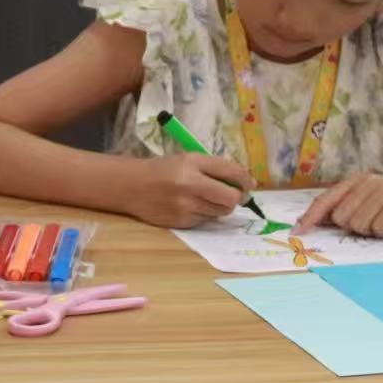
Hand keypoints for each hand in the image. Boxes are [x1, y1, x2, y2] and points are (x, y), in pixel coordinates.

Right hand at [121, 153, 251, 227]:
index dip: (245, 180)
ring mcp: (185, 206)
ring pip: (221, 212)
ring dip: (220, 206)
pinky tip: (192, 206)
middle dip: (236, 197)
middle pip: (230, 198)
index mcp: (192, 163)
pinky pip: (206, 220)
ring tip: (206, 197)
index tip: (249, 184)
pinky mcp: (182, 222)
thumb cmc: (164, 170)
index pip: (230, 172)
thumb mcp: (188, 160)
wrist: (132, 186)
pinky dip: (205, 213)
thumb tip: (247, 182)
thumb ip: (216, 168)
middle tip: (233, 194)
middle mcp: (190, 184)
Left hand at [295, 173, 382, 236]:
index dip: (311, 217)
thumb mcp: (373, 203)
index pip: (326, 200)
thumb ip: (348, 208)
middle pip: (341, 218)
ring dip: (372, 231)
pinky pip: (379, 228)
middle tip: (376, 222)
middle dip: (355, 228)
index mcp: (357, 181)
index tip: (298, 233)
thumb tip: (316, 221)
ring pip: (359, 225)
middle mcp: (368, 182)